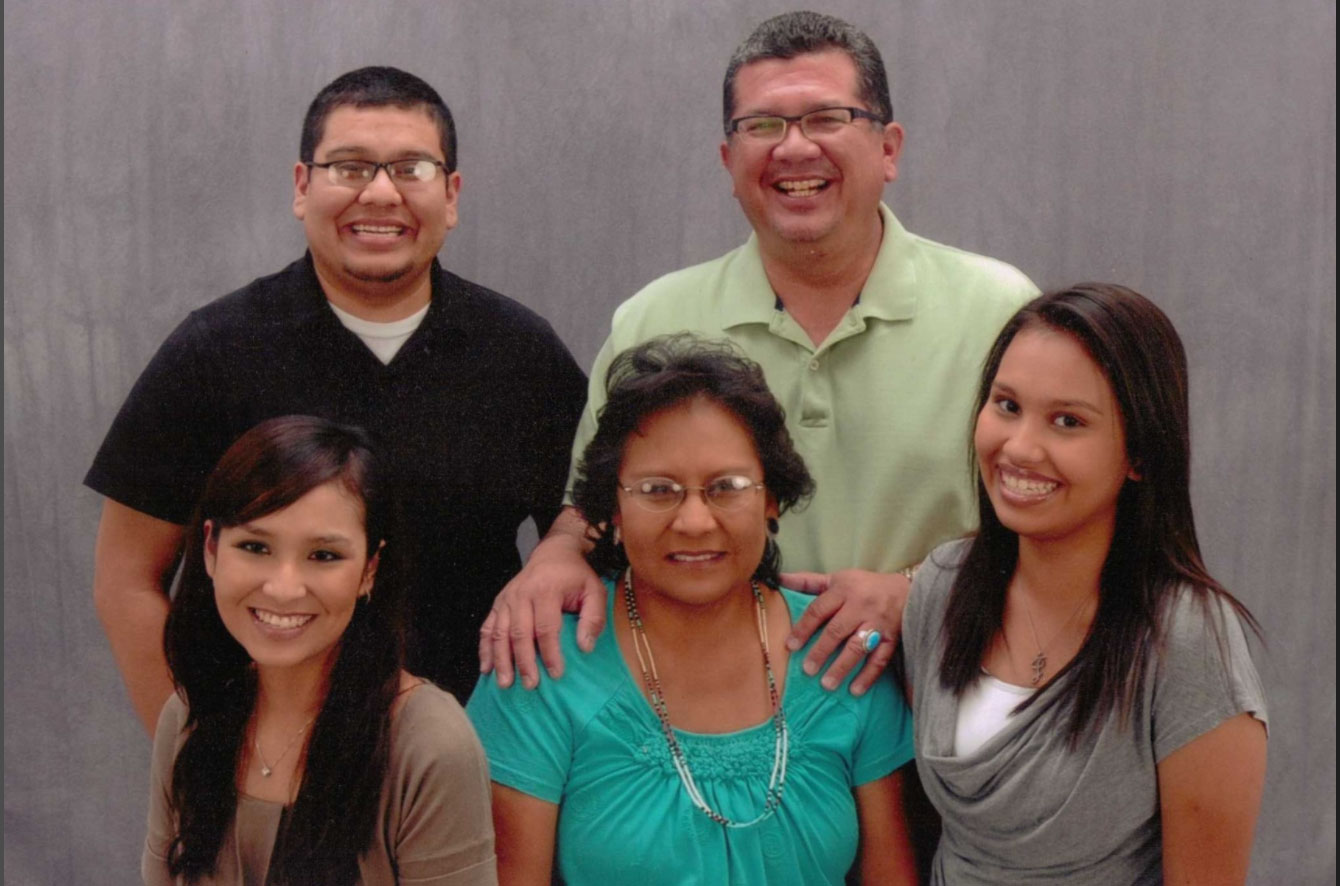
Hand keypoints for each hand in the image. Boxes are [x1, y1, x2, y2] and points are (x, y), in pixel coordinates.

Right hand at [478, 531, 606, 689]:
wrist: (554, 552)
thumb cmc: (576, 575)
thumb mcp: (594, 591)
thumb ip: (593, 618)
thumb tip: (585, 647)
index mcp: (546, 590)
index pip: (546, 628)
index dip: (550, 653)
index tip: (556, 674)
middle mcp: (521, 594)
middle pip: (519, 633)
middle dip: (523, 662)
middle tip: (530, 685)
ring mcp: (506, 598)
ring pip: (499, 633)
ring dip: (501, 660)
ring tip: (506, 683)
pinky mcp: (498, 603)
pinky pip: (487, 628)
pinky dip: (485, 649)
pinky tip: (487, 669)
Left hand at [781, 568, 910, 694]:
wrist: (908, 591)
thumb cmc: (864, 586)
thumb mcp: (837, 579)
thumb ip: (808, 582)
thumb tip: (778, 578)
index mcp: (843, 590)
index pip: (819, 610)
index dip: (804, 628)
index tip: (790, 646)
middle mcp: (860, 606)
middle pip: (837, 630)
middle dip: (821, 651)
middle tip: (807, 670)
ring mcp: (877, 623)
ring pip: (857, 647)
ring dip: (842, 667)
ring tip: (827, 684)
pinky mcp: (893, 639)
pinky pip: (880, 660)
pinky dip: (868, 676)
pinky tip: (855, 690)